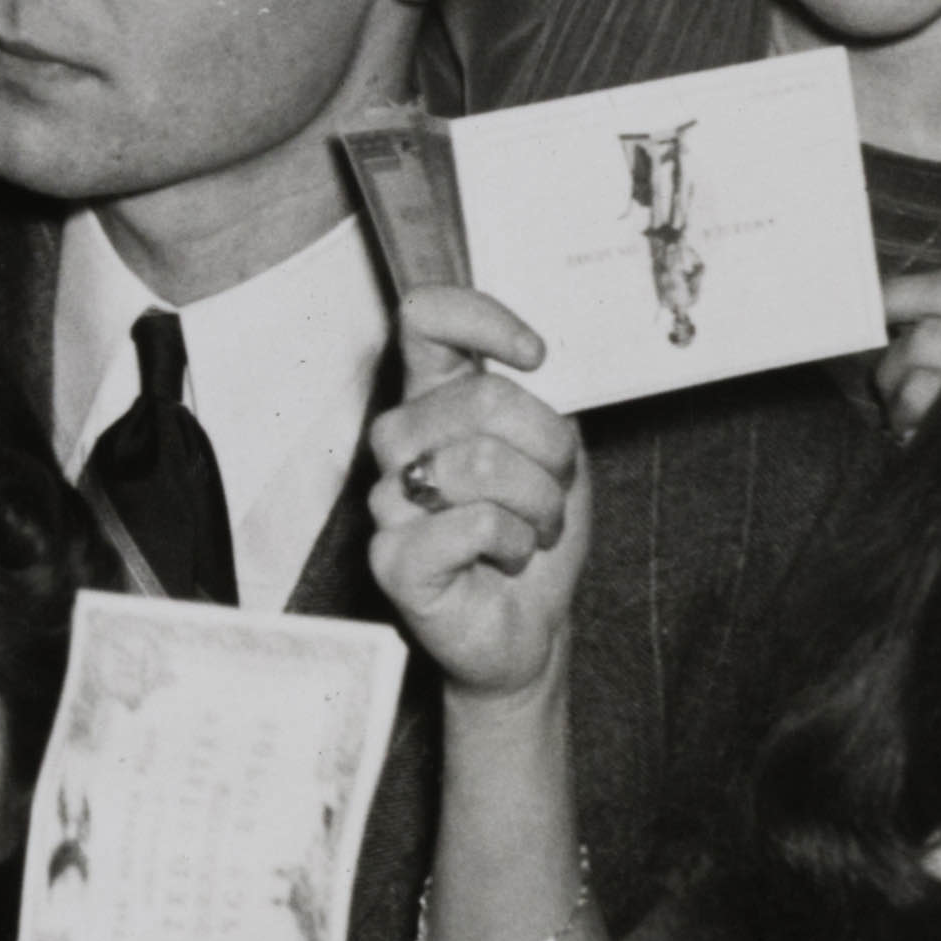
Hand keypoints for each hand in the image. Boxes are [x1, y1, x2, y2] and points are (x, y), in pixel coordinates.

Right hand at [364, 280, 586, 703]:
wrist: (530, 623)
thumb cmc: (532, 532)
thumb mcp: (554, 451)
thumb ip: (537, 400)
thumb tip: (531, 360)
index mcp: (432, 398)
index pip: (427, 318)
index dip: (483, 319)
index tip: (535, 356)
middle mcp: (399, 440)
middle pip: (482, 398)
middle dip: (549, 448)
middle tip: (554, 489)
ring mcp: (387, 499)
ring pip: (483, 463)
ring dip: (539, 503)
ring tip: (533, 529)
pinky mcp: (392, 558)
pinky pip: (475, 524)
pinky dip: (516, 543)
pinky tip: (507, 559)